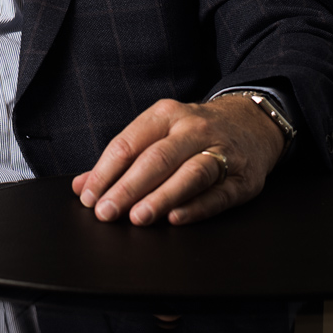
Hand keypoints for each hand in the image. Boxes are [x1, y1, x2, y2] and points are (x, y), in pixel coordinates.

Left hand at [71, 94, 285, 226]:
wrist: (251, 122)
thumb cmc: (193, 131)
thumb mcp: (158, 131)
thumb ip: (121, 158)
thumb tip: (80, 186)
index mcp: (166, 114)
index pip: (129, 142)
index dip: (105, 171)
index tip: (88, 196)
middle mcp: (192, 128)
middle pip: (156, 158)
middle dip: (127, 187)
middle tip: (106, 212)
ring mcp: (220, 151)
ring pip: (188, 173)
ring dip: (161, 196)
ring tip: (138, 217)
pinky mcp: (242, 177)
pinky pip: (218, 193)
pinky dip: (196, 207)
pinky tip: (175, 218)